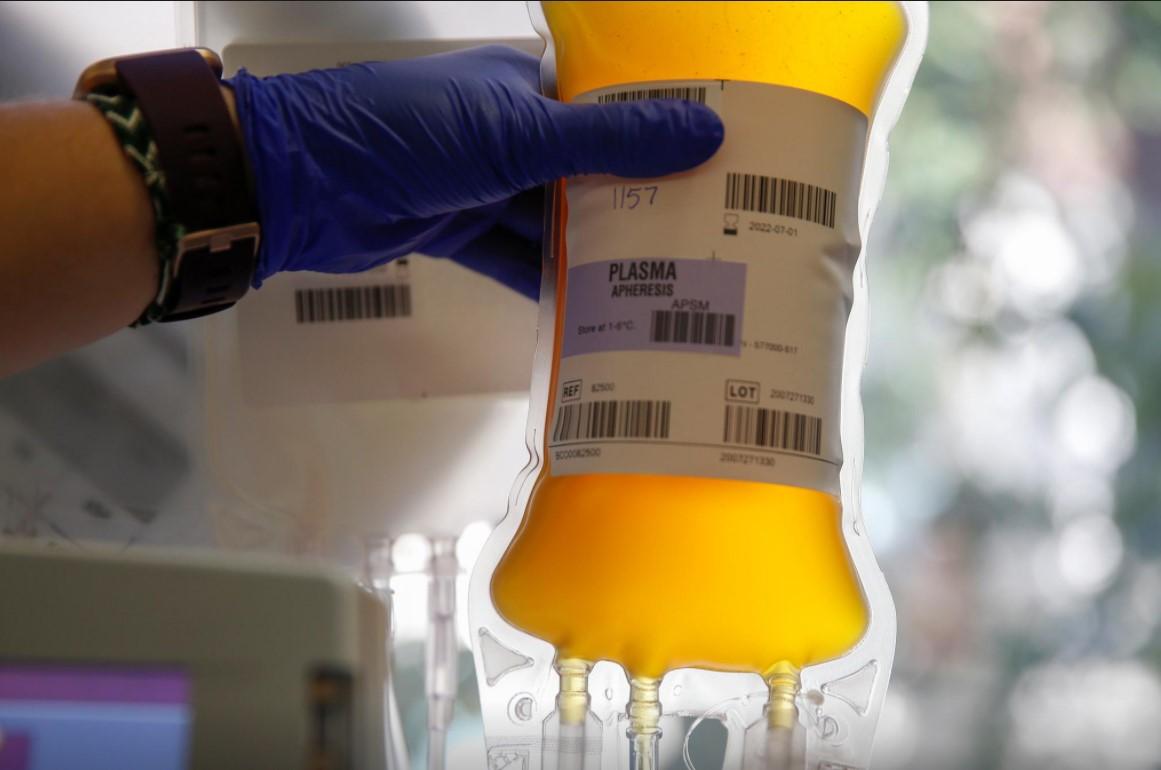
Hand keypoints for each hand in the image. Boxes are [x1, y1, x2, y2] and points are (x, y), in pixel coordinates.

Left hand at [228, 45, 723, 297]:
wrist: (302, 183)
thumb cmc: (405, 131)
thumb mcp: (517, 133)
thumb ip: (609, 141)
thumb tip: (703, 133)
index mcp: (525, 87)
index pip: (610, 108)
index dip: (662, 135)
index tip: (718, 165)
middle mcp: (508, 132)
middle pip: (588, 172)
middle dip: (636, 203)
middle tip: (704, 236)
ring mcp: (482, 184)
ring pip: (554, 222)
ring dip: (596, 252)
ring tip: (663, 283)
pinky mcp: (458, 231)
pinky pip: (516, 261)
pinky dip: (548, 285)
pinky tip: (595, 313)